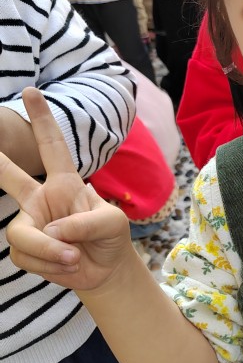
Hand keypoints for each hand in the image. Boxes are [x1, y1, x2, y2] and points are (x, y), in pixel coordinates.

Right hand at [0, 87, 131, 289]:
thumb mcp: (113, 223)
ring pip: (20, 234)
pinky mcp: (25, 249)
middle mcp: (41, 199)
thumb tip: (52, 230)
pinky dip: (49, 266)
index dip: (42, 120)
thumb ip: (86, 223)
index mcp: (65, 183)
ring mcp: (31, 223)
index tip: (32, 92)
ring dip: (49, 251)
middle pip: (9, 178)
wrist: (106, 270)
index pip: (52, 147)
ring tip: (75, 257)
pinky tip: (66, 266)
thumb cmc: (111, 237)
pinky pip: (25, 256)